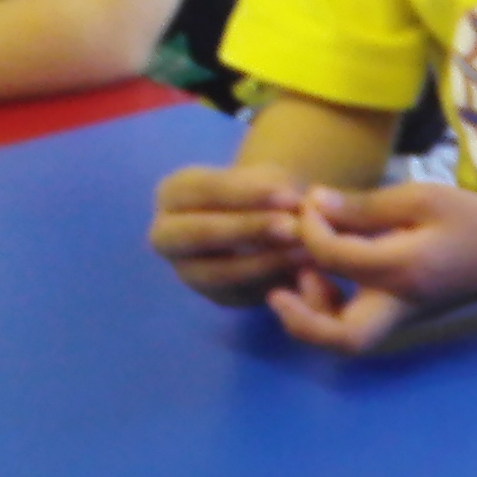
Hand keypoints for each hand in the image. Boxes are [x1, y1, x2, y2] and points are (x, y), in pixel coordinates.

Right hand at [150, 162, 310, 305]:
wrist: (270, 223)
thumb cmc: (266, 193)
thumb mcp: (270, 180)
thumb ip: (278, 190)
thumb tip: (301, 206)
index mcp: (174, 194)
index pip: (204, 191)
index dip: (248, 194)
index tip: (290, 196)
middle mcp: (168, 235)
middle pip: (201, 234)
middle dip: (250, 230)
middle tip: (295, 229)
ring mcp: (189, 271)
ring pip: (220, 273)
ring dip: (266, 263)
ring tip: (308, 252)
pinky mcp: (219, 297)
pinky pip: (244, 296)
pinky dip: (275, 285)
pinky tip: (307, 275)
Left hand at [267, 183, 476, 351]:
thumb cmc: (475, 222)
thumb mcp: (423, 198)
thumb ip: (366, 205)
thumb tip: (314, 204)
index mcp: (404, 269)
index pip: (332, 257)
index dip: (309, 229)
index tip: (312, 204)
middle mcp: (399, 303)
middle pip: (343, 338)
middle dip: (303, 320)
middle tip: (279, 291)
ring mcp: (400, 316)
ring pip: (346, 340)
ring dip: (314, 317)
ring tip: (303, 276)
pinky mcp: (399, 316)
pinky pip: (355, 327)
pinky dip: (330, 311)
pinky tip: (325, 278)